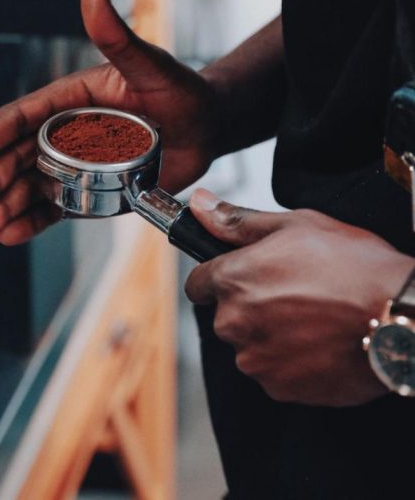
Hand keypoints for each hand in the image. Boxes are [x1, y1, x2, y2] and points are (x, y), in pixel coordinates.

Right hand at [0, 0, 219, 244]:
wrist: (207, 128)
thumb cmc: (180, 90)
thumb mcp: (149, 64)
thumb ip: (117, 37)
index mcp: (68, 100)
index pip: (19, 118)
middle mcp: (64, 133)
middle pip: (16, 158)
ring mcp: (75, 165)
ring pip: (28, 187)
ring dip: (1, 208)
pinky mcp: (89, 191)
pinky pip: (55, 207)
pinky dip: (32, 222)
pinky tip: (8, 234)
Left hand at [185, 188, 413, 406]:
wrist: (400, 316)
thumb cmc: (353, 265)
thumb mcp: (295, 225)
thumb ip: (238, 221)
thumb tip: (199, 204)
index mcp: (233, 280)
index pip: (198, 284)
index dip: (218, 278)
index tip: (241, 277)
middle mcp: (235, 323)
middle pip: (226, 315)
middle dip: (249, 306)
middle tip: (292, 292)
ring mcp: (256, 360)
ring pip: (249, 346)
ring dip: (269, 335)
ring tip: (311, 318)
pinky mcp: (280, 388)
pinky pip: (273, 372)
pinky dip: (289, 362)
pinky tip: (318, 343)